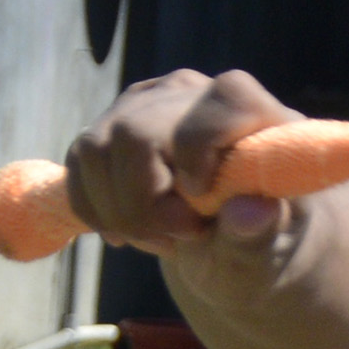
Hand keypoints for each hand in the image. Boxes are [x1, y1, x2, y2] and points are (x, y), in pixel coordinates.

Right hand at [62, 69, 301, 252]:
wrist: (231, 241)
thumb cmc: (260, 242)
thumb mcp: (269, 252)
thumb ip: (260, 234)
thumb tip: (251, 212)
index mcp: (255, 116)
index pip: (228, 98)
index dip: (203, 146)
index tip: (201, 200)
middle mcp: (196, 95)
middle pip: (139, 131)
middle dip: (143, 203)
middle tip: (175, 240)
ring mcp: (146, 105)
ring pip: (98, 148)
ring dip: (117, 212)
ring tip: (157, 241)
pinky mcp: (111, 125)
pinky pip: (79, 163)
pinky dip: (95, 211)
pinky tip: (128, 232)